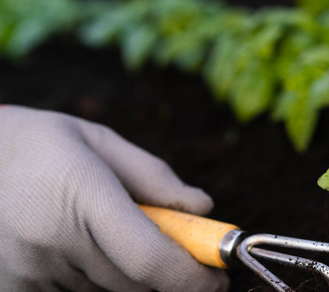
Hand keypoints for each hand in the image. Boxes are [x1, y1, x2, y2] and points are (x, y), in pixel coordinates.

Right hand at [0, 106, 227, 291]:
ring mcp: (29, 272)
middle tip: (175, 247)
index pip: (151, 259)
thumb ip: (155, 177)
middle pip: (139, 284)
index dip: (193, 279)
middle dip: (169, 274)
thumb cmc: (39, 144)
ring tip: (102, 232)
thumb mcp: (98, 142)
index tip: (218, 278)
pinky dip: (95, 280)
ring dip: (128, 275)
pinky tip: (78, 250)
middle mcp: (54, 241)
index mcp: (83, 195)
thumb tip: (205, 208)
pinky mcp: (12, 290)